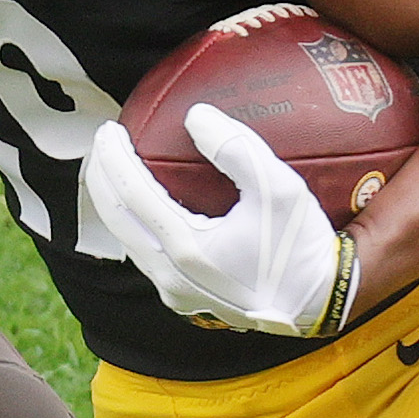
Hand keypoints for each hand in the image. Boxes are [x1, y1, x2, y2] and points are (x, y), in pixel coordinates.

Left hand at [83, 104, 360, 338]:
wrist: (318, 302)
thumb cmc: (300, 244)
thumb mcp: (279, 188)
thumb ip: (236, 148)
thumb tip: (194, 115)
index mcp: (188, 248)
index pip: (131, 194)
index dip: (113, 158)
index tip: (109, 128)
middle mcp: (171, 276)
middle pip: (116, 219)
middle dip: (101, 178)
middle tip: (102, 144)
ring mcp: (174, 293)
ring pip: (127, 241)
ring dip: (115, 203)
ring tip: (115, 171)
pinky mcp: (183, 300)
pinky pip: (146, 256)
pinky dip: (136, 224)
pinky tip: (144, 205)